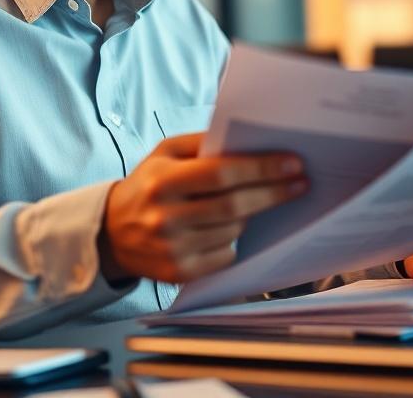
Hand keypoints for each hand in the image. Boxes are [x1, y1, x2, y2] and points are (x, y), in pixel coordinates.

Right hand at [98, 133, 307, 283]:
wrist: (112, 232)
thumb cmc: (149, 184)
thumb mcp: (165, 153)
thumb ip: (202, 143)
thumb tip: (248, 138)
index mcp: (162, 181)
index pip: (221, 174)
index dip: (260, 170)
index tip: (292, 164)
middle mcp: (164, 217)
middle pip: (234, 207)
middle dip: (273, 193)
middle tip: (301, 182)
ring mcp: (172, 249)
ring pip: (233, 231)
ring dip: (252, 215)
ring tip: (258, 201)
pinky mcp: (179, 273)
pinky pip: (226, 255)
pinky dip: (234, 239)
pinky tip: (231, 228)